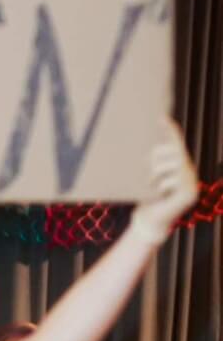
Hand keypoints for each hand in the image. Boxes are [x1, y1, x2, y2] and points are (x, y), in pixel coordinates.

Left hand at [131, 118, 197, 245]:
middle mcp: (189, 172)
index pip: (177, 144)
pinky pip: (172, 180)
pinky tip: (162, 196)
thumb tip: (148, 146)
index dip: (170, 131)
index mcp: (180, 166)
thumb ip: (152, 161)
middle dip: (156, 158)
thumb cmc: (147, 199)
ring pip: (172, 164)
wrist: (149, 222)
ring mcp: (192, 183)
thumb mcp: (148, 176)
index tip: (161, 118)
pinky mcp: (189, 193)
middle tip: (147, 174)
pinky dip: (161, 187)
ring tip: (153, 187)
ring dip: (156, 175)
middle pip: (173, 150)